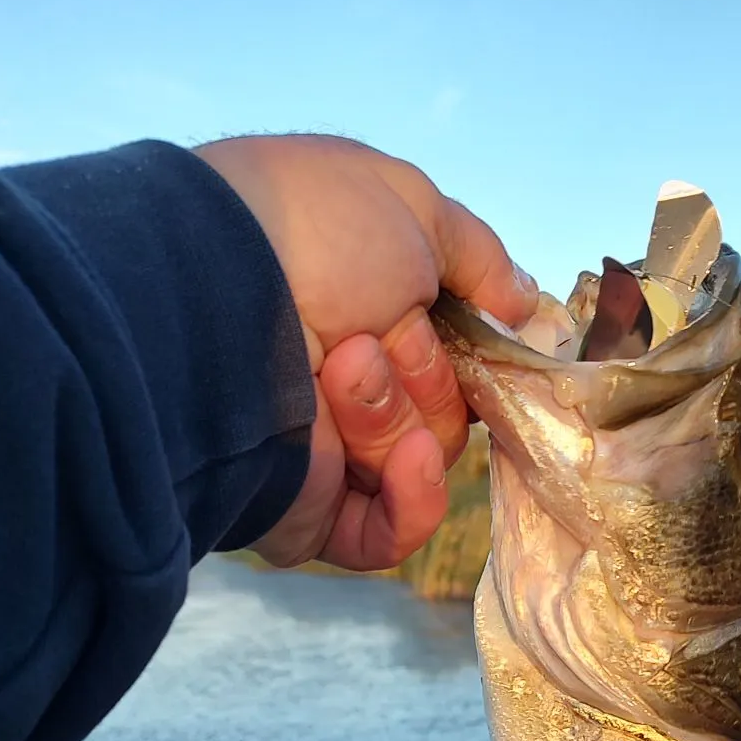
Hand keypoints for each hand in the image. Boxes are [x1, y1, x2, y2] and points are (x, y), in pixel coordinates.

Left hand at [195, 134, 535, 570]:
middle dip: (426, 375)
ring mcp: (324, 453)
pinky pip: (391, 533)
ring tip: (345, 365)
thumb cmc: (313, 229)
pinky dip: (413, 497)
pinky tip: (406, 458)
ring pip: (420, 460)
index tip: (483, 332)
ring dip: (398, 413)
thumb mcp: (413, 207)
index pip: (448, 356)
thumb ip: (478, 257)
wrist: (215, 292)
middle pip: (442, 412)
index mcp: (360, 313)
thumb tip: (525, 307)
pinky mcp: (308, 514)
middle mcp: (340, 383)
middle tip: (374, 335)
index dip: (471, 350)